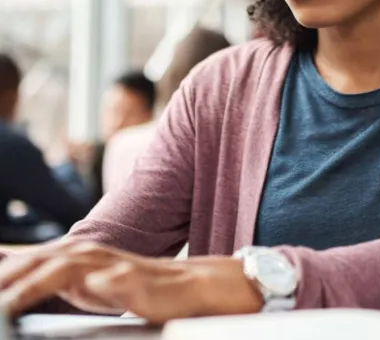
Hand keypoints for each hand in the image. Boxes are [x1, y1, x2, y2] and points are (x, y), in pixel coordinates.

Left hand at [0, 241, 262, 322]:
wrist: (187, 284)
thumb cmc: (134, 286)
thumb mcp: (84, 283)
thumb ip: (48, 278)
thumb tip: (13, 284)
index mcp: (74, 256)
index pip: (26, 259)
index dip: (4, 263)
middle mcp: (90, 255)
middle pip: (40, 261)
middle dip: (11, 275)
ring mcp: (113, 266)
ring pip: (70, 267)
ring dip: (36, 280)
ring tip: (10, 299)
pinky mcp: (137, 281)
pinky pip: (115, 282)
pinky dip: (98, 285)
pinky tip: (90, 287)